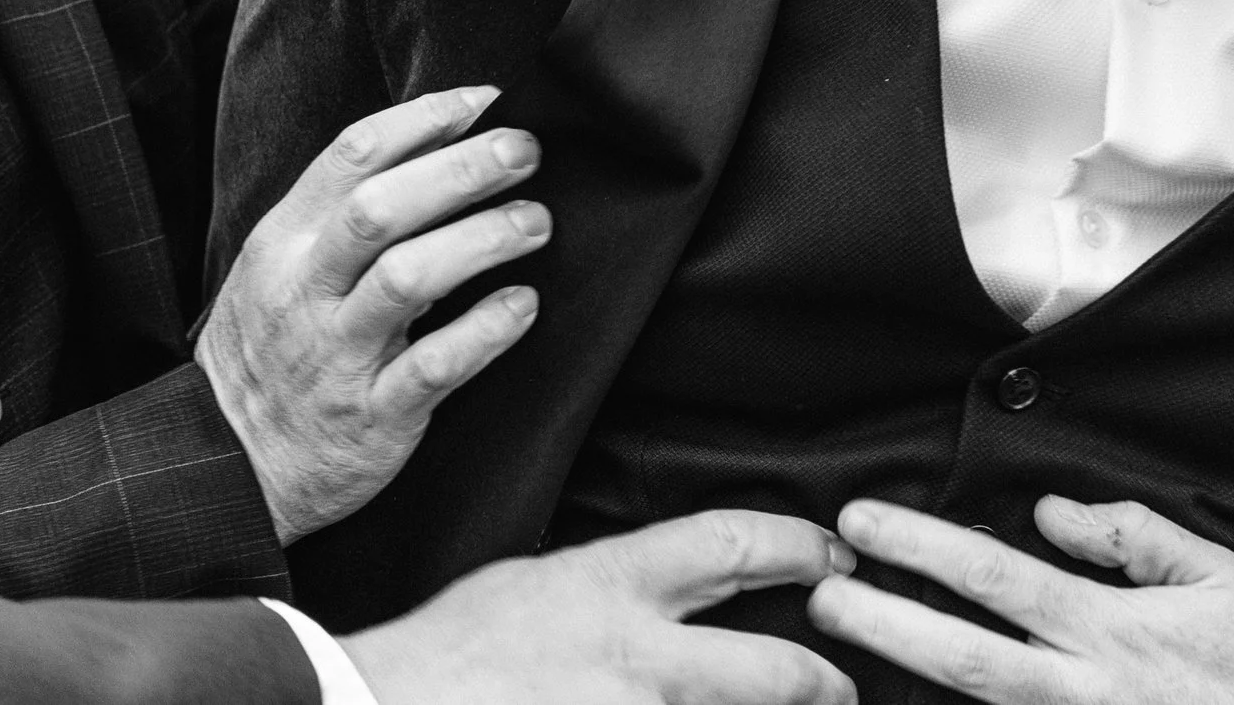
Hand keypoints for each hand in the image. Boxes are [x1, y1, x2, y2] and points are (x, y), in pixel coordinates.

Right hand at [197, 87, 550, 542]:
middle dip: (459, 169)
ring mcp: (337, 354)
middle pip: (378, 209)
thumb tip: (435, 145)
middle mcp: (305, 291)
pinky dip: (485, 331)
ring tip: (536, 222)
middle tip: (524, 150)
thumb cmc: (272, 350)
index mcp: (283, 243)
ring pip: (406, 279)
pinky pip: (434, 367)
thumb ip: (340, 215)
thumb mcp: (279, 269)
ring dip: (481, 241)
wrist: (231, 465)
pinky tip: (523, 305)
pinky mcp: (374, 417)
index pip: (350, 156)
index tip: (484, 100)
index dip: (423, 118)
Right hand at [343, 510, 859, 704]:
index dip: (796, 545)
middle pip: (772, 670)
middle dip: (822, 680)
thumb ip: (606, 582)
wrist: (393, 704)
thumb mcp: (531, 581)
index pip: (729, 544)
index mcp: (610, 587)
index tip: (827, 554)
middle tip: (840, 683)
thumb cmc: (454, 649)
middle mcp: (635, 660)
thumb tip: (664, 583)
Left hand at [809, 498, 1233, 703]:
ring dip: (906, 676)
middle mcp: (1087, 690)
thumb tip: (1046, 514)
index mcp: (1114, 631)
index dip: (922, 547)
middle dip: (884, 626)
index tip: (860, 521)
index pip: (999, 578)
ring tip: (837, 645)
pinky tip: (896, 698)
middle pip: (968, 660)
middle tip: (818, 595)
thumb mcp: (1216, 577)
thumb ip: (1130, 536)